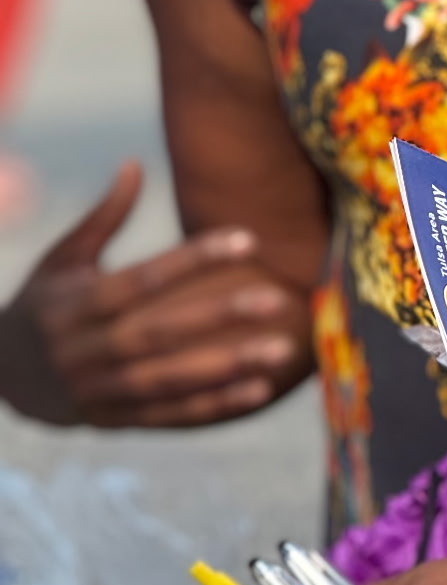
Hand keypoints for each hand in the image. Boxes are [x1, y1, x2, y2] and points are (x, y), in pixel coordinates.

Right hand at [0, 162, 310, 426]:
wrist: (0, 377)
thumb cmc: (43, 304)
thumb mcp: (61, 259)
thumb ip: (103, 217)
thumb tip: (135, 163)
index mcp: (75, 304)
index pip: (143, 279)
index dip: (194, 259)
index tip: (248, 240)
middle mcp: (85, 350)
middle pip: (160, 332)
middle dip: (220, 315)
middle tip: (278, 299)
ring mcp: (99, 390)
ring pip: (170, 379)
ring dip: (228, 366)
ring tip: (281, 349)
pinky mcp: (114, 420)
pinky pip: (170, 415)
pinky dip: (215, 405)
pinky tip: (261, 389)